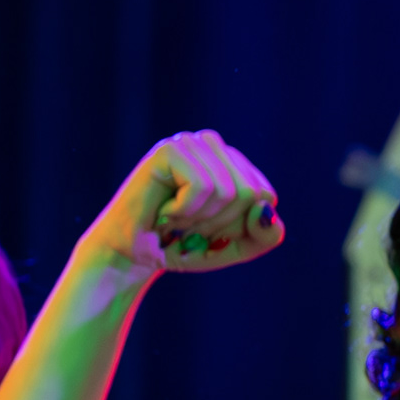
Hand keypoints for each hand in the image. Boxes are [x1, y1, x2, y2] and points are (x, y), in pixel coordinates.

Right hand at [82, 131, 286, 277]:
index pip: (266, 195)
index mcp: (233, 161)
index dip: (239, 224)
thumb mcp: (237, 247)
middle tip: (190, 224)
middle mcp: (212, 145)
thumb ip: (265, 235)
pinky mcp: (170, 150)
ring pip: (228, 190)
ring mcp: (190, 143)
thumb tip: (266, 208)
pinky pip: (203, 187)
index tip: (210, 227)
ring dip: (201, 218)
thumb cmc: (183, 245)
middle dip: (221, 221)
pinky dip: (185, 210)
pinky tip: (165, 209)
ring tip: (176, 216)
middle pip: (251, 192)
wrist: (132, 256)